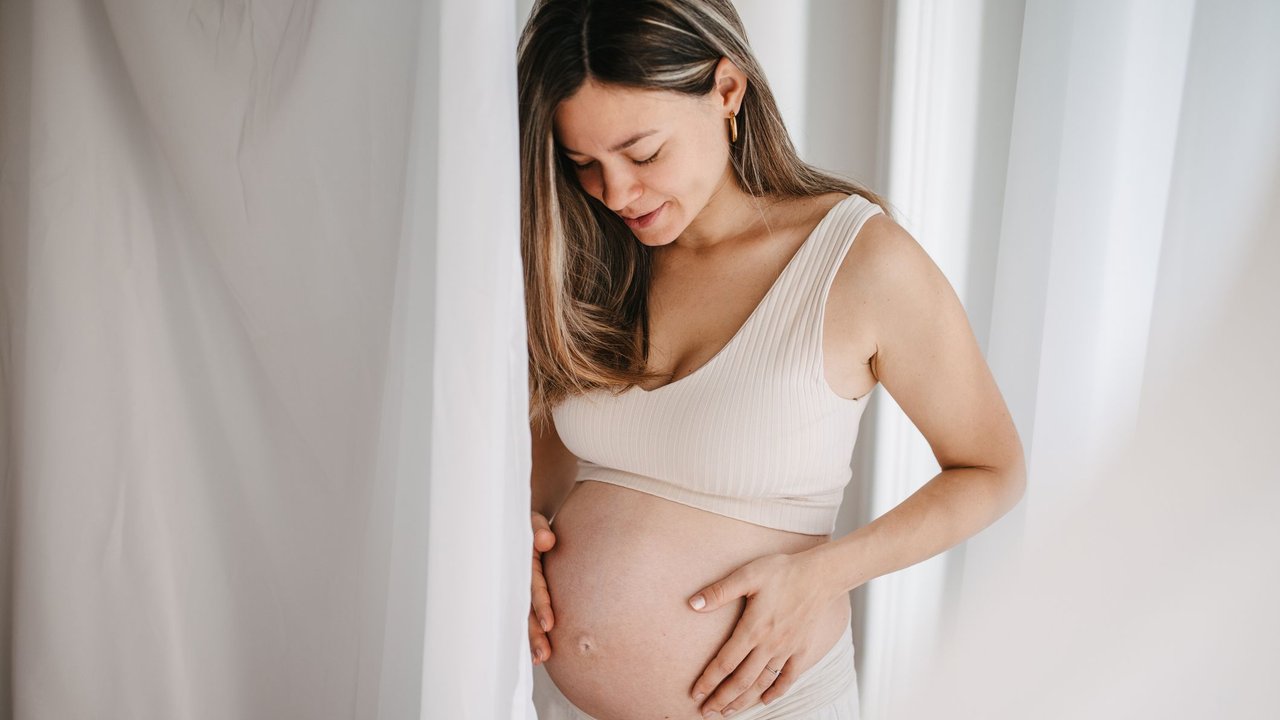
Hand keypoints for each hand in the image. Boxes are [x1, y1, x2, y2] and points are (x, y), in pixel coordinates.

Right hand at [528, 510, 556, 664]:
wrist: (517, 525)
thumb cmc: (528, 524)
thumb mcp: (532, 520)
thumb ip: (539, 529)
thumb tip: (547, 540)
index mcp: (519, 562)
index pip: (532, 587)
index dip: (540, 606)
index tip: (549, 625)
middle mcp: (516, 579)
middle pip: (525, 609)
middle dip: (533, 633)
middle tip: (544, 654)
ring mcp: (516, 588)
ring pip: (523, 616)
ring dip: (530, 638)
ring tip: (541, 658)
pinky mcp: (520, 594)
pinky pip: (523, 615)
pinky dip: (528, 633)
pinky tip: (535, 654)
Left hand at [686, 550, 835, 715]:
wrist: (820, 575)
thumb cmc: (782, 572)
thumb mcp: (747, 575)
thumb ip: (719, 591)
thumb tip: (692, 603)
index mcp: (753, 629)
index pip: (725, 663)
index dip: (709, 680)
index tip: (695, 693)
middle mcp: (769, 645)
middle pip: (741, 681)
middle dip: (722, 699)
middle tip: (707, 712)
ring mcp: (787, 650)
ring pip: (762, 683)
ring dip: (743, 700)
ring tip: (728, 712)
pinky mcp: (802, 650)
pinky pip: (788, 678)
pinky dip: (775, 691)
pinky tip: (764, 700)